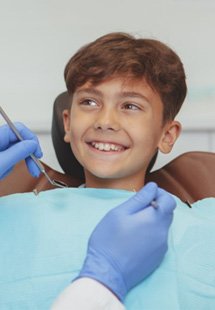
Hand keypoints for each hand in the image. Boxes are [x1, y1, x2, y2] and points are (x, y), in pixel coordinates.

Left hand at [0, 123, 42, 178]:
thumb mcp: (2, 163)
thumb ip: (18, 152)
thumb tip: (33, 144)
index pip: (20, 129)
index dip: (31, 139)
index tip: (37, 152)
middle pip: (21, 139)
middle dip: (31, 152)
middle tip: (36, 164)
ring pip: (17, 148)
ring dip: (26, 159)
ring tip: (31, 170)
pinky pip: (11, 155)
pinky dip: (16, 162)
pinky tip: (17, 169)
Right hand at [78, 182, 175, 300]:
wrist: (107, 273)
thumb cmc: (109, 240)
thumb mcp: (119, 213)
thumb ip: (139, 198)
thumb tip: (153, 187)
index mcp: (155, 220)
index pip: (169, 201)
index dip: (160, 193)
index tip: (146, 195)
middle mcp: (162, 234)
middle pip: (167, 213)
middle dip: (156, 205)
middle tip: (137, 208)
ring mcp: (161, 247)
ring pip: (162, 226)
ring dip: (152, 219)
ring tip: (133, 222)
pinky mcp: (157, 258)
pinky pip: (158, 239)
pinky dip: (151, 232)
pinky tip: (135, 236)